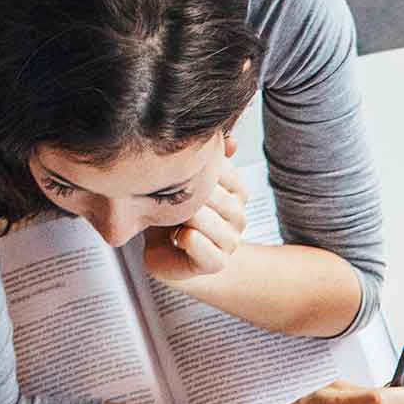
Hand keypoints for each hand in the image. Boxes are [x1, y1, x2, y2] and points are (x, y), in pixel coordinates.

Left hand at [138, 139, 250, 289]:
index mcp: (236, 191)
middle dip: (186, 195)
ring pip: (210, 221)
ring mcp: (230, 240)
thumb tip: (232, 141)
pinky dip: (187, 240)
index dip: (195, 171)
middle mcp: (238, 215)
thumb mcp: (183, 177)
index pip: (223, 170)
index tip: (175, 176)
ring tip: (169, 217)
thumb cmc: (171, 213)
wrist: (166, 253)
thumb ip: (205, 157)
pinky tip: (176, 236)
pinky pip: (203, 248)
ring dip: (185, 218)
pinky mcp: (217, 263)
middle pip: (215, 195)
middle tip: (165, 196)